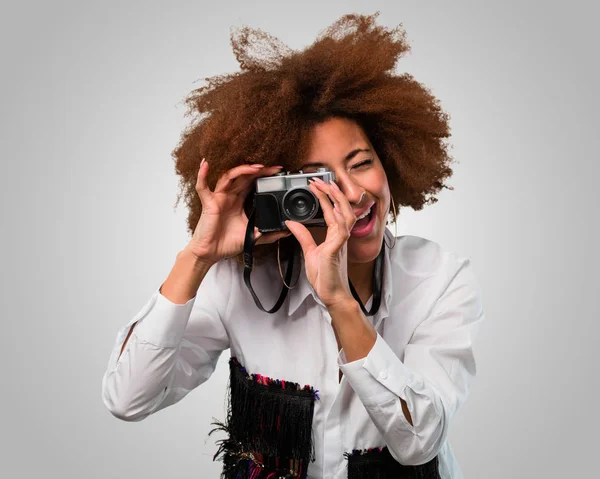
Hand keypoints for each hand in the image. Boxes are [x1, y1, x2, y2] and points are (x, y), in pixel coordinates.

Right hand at [184, 159, 291, 263]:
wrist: (212, 254)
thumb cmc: (227, 243)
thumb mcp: (253, 236)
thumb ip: (269, 233)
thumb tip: (287, 231)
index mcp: (239, 201)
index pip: (252, 182)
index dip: (264, 175)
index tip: (277, 172)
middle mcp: (229, 196)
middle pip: (244, 176)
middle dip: (258, 171)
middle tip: (272, 168)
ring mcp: (218, 198)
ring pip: (228, 177)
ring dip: (241, 170)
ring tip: (255, 168)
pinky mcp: (208, 203)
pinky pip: (202, 187)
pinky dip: (202, 175)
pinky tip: (205, 165)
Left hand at [284, 178, 357, 308]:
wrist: (331, 295)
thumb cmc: (324, 277)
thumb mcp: (310, 252)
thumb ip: (303, 235)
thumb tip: (292, 222)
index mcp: (335, 236)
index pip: (332, 211)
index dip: (325, 197)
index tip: (315, 185)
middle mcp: (340, 237)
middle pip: (343, 209)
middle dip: (333, 193)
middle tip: (320, 180)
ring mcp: (340, 243)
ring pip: (345, 216)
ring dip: (337, 200)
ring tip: (327, 187)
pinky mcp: (337, 250)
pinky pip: (341, 231)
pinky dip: (337, 219)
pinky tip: (331, 210)